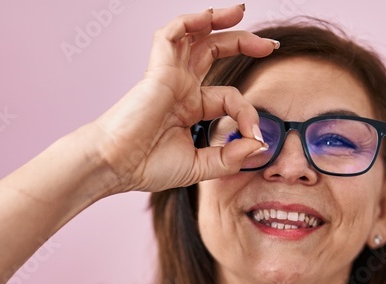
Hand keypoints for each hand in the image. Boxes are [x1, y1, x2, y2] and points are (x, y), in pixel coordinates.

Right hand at [88, 5, 276, 193]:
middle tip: (270, 45)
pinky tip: (211, 16)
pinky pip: (173, 34)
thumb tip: (257, 146)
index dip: (248, 114)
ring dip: (220, 21)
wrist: (116, 165)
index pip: (230, 98)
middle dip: (244, 42)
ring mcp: (170, 76)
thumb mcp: (199, 166)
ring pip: (196, 36)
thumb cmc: (147, 166)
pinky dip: (191, 21)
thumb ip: (229, 158)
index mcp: (190, 108)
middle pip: (215, 52)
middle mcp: (181, 87)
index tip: (256, 136)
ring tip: (241, 11)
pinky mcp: (159, 70)